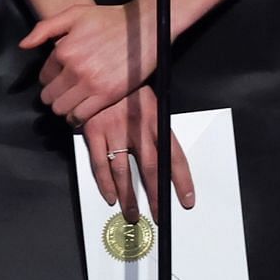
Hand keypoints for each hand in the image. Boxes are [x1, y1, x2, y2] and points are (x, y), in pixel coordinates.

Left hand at [20, 0, 155, 125]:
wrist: (143, 29)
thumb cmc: (110, 19)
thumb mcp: (75, 14)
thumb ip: (45, 28)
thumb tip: (24, 45)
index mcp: (64, 49)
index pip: (43, 77)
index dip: (49, 79)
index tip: (59, 77)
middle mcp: (75, 69)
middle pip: (49, 97)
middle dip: (53, 95)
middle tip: (64, 91)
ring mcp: (91, 84)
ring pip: (61, 110)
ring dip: (63, 107)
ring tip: (72, 100)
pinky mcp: (106, 96)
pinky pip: (79, 117)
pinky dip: (76, 117)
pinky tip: (82, 109)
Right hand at [82, 87, 196, 218]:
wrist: (98, 64)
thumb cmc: (127, 85)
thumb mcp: (150, 99)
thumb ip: (156, 125)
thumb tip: (166, 156)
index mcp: (156, 118)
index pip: (174, 155)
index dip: (182, 180)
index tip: (186, 200)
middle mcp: (138, 126)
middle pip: (151, 168)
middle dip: (156, 195)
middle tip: (159, 215)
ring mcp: (114, 129)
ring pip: (124, 170)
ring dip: (128, 196)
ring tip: (133, 214)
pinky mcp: (93, 130)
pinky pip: (99, 163)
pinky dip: (105, 183)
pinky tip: (110, 196)